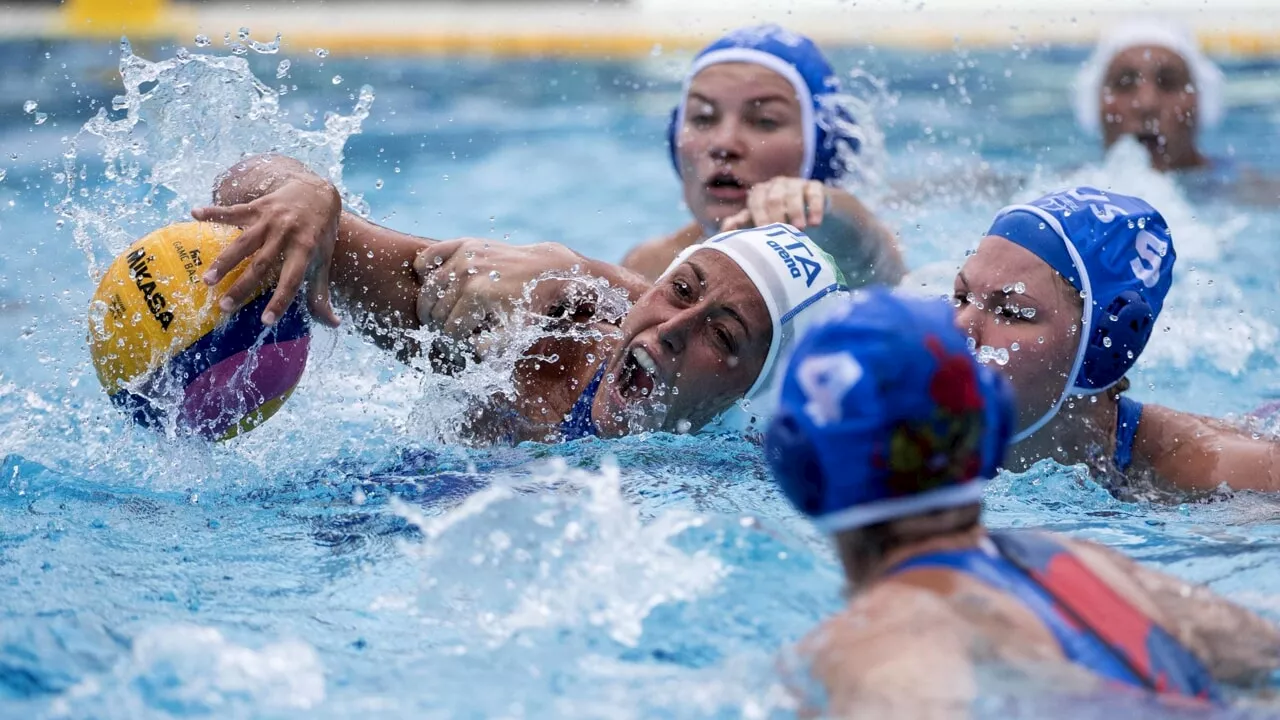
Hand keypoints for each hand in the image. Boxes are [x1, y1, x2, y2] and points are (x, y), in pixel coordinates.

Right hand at [190, 174, 341, 327]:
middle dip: (242, 286)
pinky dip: (214, 212)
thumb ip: (322, 292)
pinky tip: (194, 214)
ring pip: (243, 242)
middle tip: (223, 306)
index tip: (265, 321)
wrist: (318, 193)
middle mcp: (286, 235)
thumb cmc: (320, 234)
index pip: (291, 281)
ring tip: (206, 279)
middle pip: (261, 264)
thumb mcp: (324, 261)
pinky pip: (234, 211)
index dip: (279, 301)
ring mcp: (270, 219)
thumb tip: (333, 324)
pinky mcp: (258, 206)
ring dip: (224, 261)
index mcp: (305, 250)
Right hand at [414, 238, 588, 343]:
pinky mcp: (465, 243)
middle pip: (436, 311)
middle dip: (439, 327)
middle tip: (448, 332)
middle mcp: (468, 272)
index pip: (449, 329)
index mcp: (478, 295)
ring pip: (428, 289)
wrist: (546, 269)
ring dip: (429, 306)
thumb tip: (470, 349)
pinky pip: (429, 257)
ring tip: (437, 315)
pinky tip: (434, 284)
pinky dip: (424, 271)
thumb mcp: (517, 331)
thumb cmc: (530, 304)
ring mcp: (465, 255)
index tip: (460, 345)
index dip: (453, 343)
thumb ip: (492, 346)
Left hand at [719, 177, 826, 231]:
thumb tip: (725, 230)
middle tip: (783, 231)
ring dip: (796, 212)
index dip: (759, 216)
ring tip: (800, 228)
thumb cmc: (779, 216)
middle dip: (777, 215)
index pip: (756, 201)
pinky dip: (815, 208)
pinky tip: (815, 223)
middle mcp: (776, 184)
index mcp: (760, 192)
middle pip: (773, 198)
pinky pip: (814, 193)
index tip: (764, 230)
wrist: (810, 210)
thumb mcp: (761, 219)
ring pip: (793, 194)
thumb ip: (743, 222)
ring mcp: (795, 183)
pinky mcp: (814, 186)